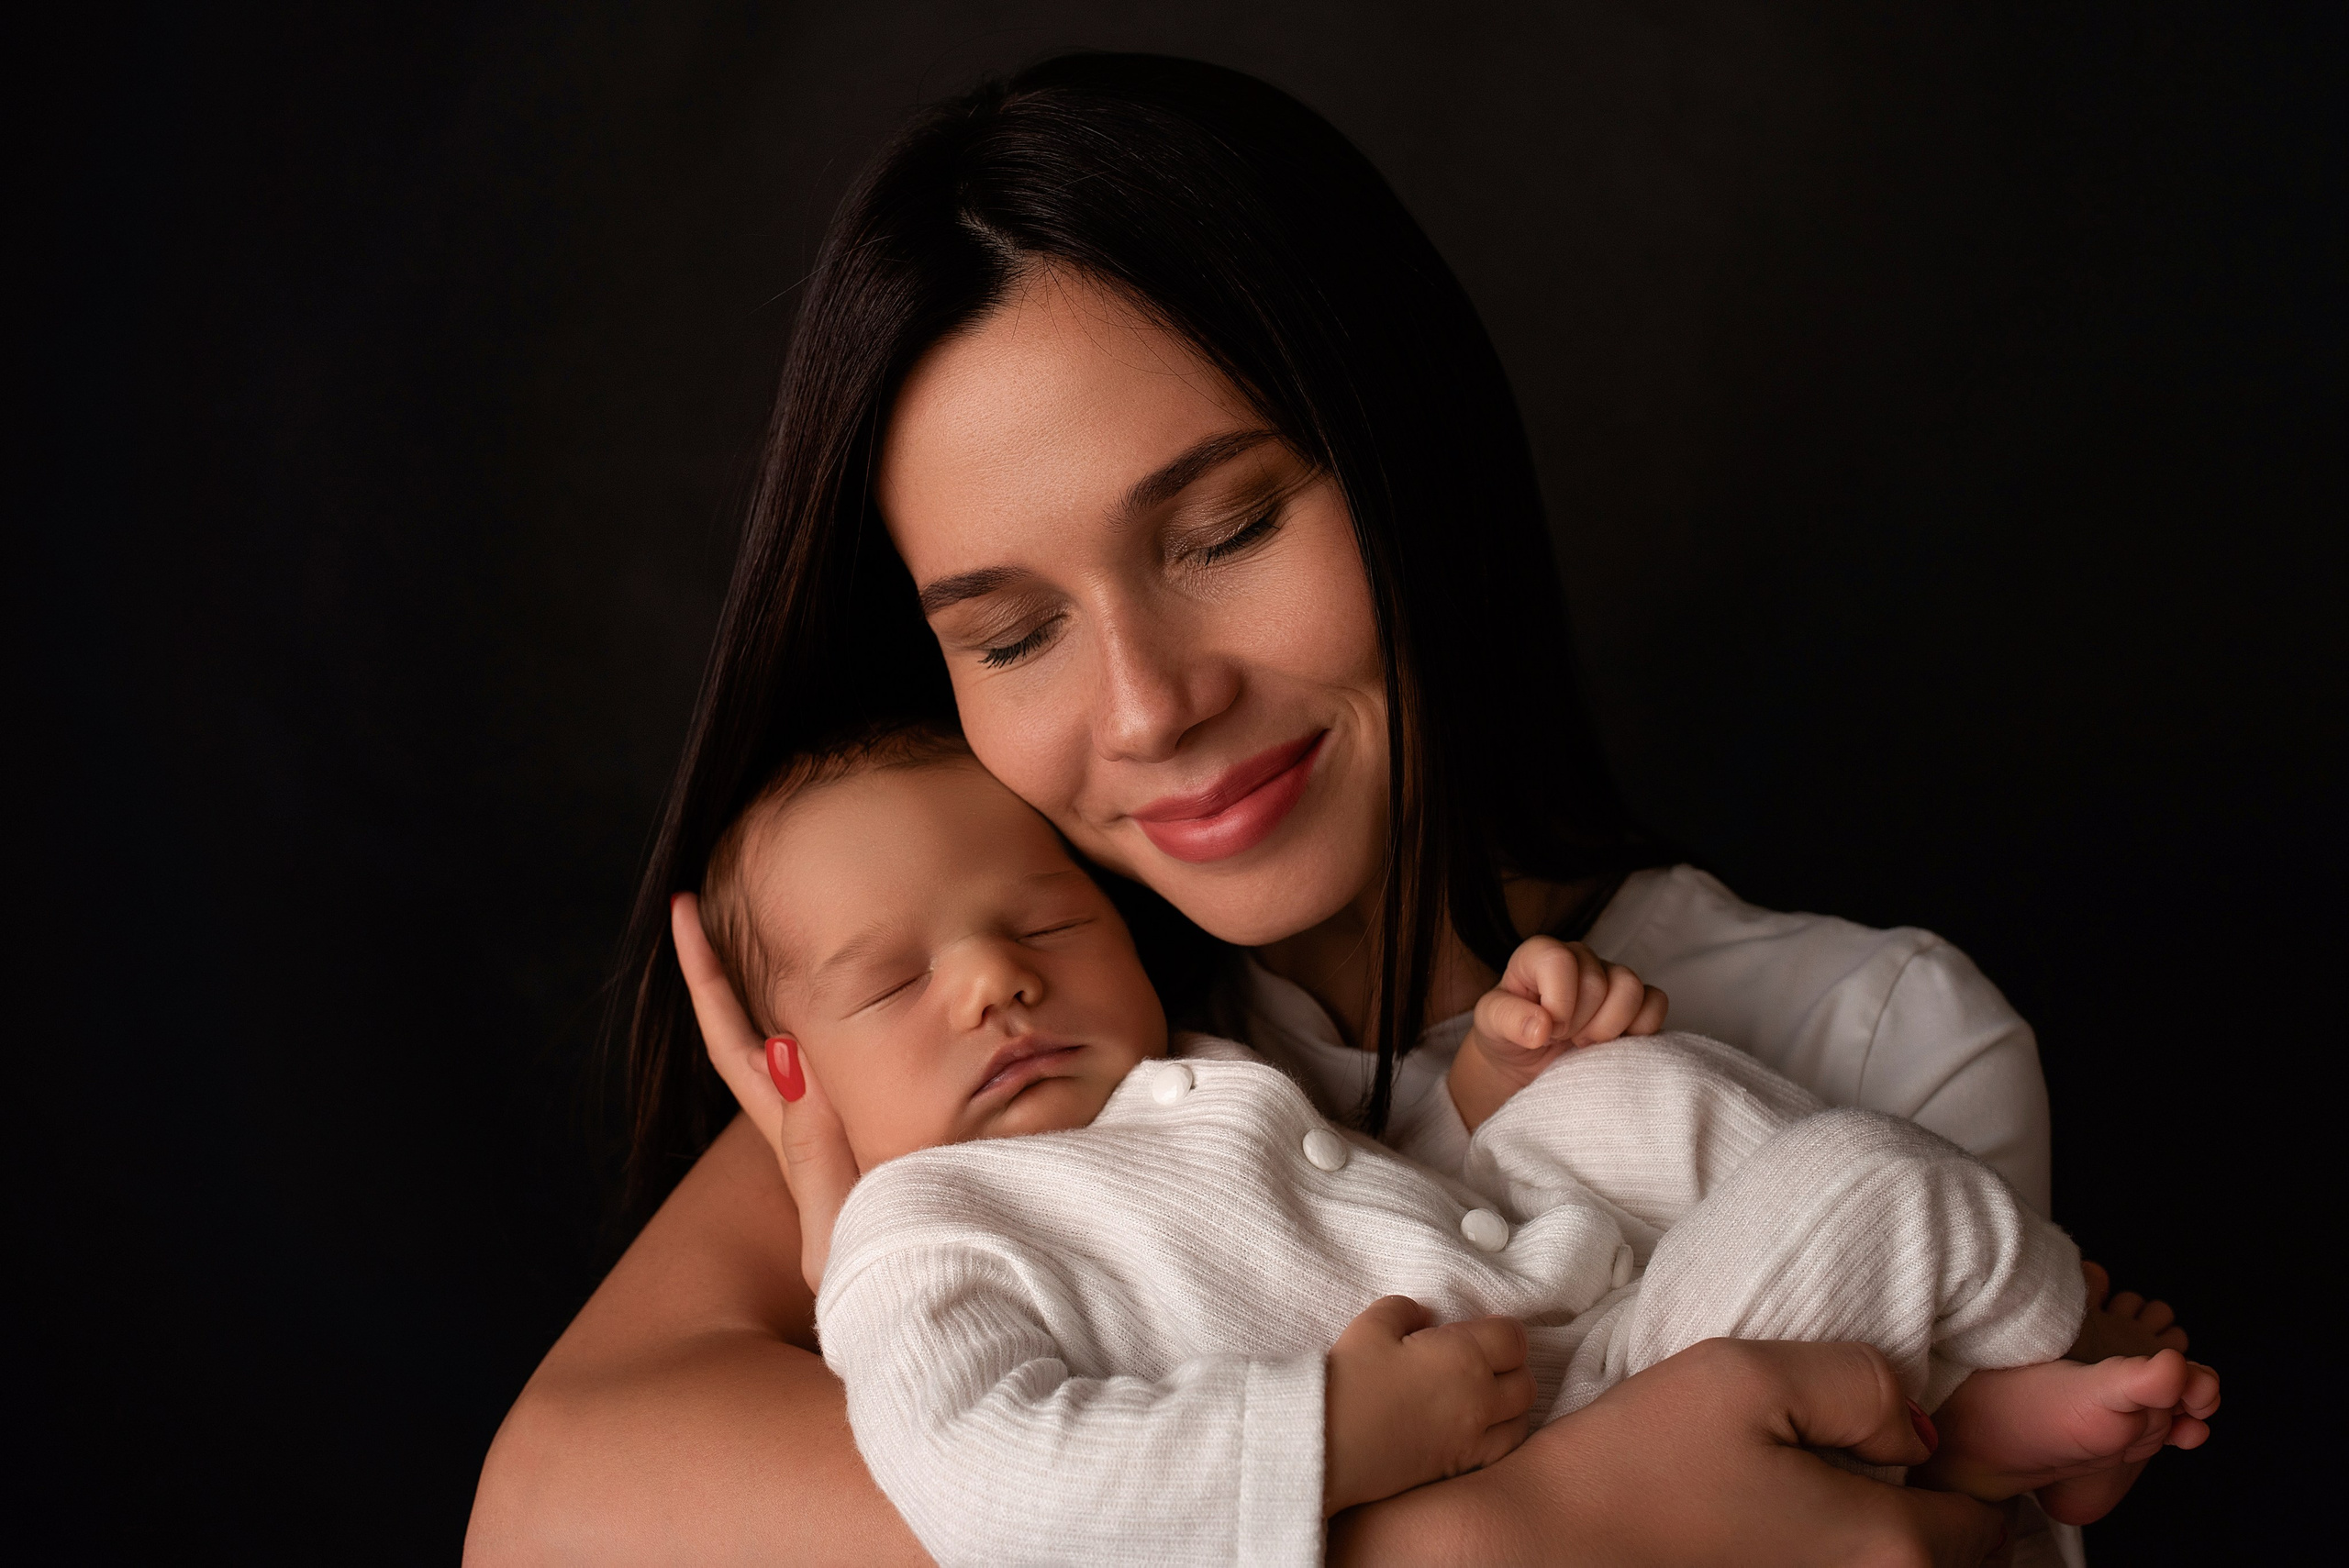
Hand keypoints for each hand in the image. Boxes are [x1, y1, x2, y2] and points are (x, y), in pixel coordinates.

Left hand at [671, 891, 858, 1290]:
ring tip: (787, 915)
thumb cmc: (891, 1299)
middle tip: (726, 888)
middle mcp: (814, 1129)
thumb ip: (816, 1151)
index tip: (684, 908)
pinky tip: (880, 982)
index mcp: (797, 1136)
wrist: (937, 1341)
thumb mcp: (841, 1230)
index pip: (736, 1039)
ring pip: (805, 1043)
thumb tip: (786, 1045)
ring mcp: (845, 1137)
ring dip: (787, 983)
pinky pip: (859, 1062)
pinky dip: (856, 1015)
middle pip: (756, 1029)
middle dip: (734, 962)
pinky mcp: (888, 1142)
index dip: (706, 977)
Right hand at [1323, 1296, 1533, 1514]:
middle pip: (1525, 1381)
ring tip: (1485, 1393)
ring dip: (1511, 1402)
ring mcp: (1473, 1437)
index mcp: (1464, 1356)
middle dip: (1511, 1365)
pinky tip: (1478, 1426)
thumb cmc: (1349, 1379)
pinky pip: (1503, 1450)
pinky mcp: (1459, 1466)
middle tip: (1482, 1359)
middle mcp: (1479, 1398)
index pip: (1513, 1338)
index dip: (1502, 1329)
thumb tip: (1424, 1319)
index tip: (1480, 1329)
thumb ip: (1406, 1310)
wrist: (1327, 1444)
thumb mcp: (1372, 1324)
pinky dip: (1501, 1435)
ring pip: (1521, 1418)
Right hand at [1330, 1338, 2006, 1566]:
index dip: (1964, 1461)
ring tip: (1818, 1490)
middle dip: (1931, 1506)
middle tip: (1868, 1456)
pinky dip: (1838, 1557)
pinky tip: (1779, 1526)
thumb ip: (1860, 1383)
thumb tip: (1918, 1427)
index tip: (1911, 1430)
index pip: (1989, 1511)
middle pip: (1956, 1558)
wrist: (1536, 1552)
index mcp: (1888, 1544)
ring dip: (1885, 1537)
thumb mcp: (1744, 1374)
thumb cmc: (1634, 1465)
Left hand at [1450, 936, 1667, 1129]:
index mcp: (1540, 955)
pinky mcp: (1635, 1001)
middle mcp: (1579, 959)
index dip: (1558, 1003)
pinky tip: (1612, 1045)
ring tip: (1585, 1044)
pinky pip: (1656, 1003)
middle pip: (1598, 982)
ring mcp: (1610, 977)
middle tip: (1562, 1040)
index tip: (1546, 1031)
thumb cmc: (1507, 1036)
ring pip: (1632, 988)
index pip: (1560, 961)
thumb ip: (1507, 1019)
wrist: (1526, 1064)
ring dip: (1609, 1027)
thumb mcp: (1489, 1026)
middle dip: (1580, 1024)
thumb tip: (1539, 1027)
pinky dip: (1639, 1030)